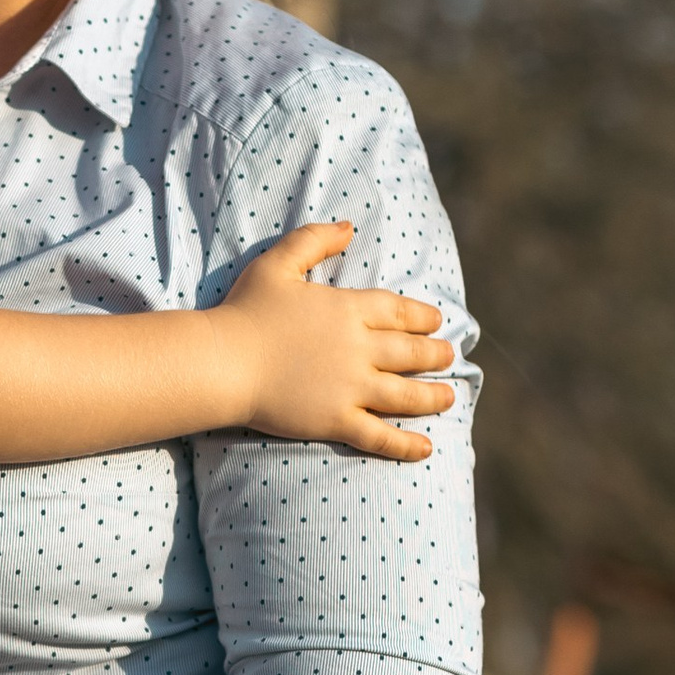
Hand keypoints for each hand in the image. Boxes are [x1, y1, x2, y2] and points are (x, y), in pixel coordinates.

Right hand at [219, 224, 456, 456]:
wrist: (224, 361)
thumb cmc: (245, 311)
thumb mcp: (277, 263)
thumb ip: (313, 240)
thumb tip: (349, 225)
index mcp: (347, 310)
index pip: (398, 311)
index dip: (421, 316)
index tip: (437, 322)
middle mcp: (358, 349)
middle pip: (410, 352)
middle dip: (435, 354)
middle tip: (449, 356)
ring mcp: (351, 388)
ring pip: (406, 395)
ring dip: (432, 396)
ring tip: (449, 397)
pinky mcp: (336, 421)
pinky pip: (380, 436)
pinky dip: (406, 445)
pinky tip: (426, 448)